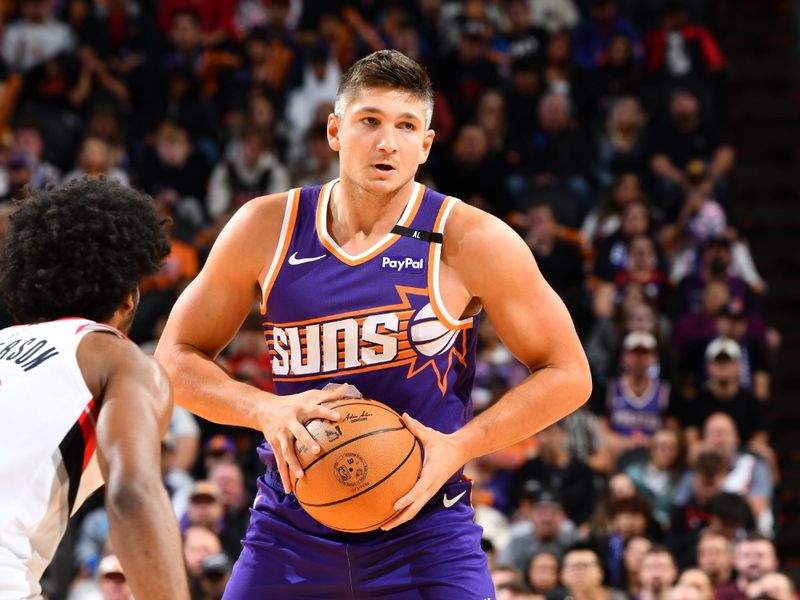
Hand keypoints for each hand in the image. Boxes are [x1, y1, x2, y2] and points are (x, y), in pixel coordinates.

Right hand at [255, 385, 351, 494]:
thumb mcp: (309, 395)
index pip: (316, 409)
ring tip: (301, 475)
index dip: (327, 412)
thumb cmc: (293, 402)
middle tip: (316, 450)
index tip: (339, 417)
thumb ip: (329, 395)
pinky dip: (284, 476)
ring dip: (293, 463)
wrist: (262, 409)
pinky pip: (280, 462)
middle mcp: (290, 422)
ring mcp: (281, 435)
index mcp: (301, 409)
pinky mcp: (275, 446)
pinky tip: (290, 490)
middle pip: (298, 432)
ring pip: (286, 451)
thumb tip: (348, 386)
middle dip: (306, 441)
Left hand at [380, 413, 467, 529]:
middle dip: (399, 519)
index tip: (394, 505)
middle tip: (383, 526)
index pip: (418, 490)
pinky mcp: (430, 491)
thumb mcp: (430, 434)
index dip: (406, 499)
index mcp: (431, 474)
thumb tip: (403, 415)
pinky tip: (393, 512)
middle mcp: (431, 487)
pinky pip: (417, 504)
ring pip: (416, 510)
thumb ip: (416, 427)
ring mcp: (431, 491)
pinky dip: (406, 511)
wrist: (461, 450)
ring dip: (401, 519)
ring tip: (384, 526)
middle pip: (415, 509)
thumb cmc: (443, 441)